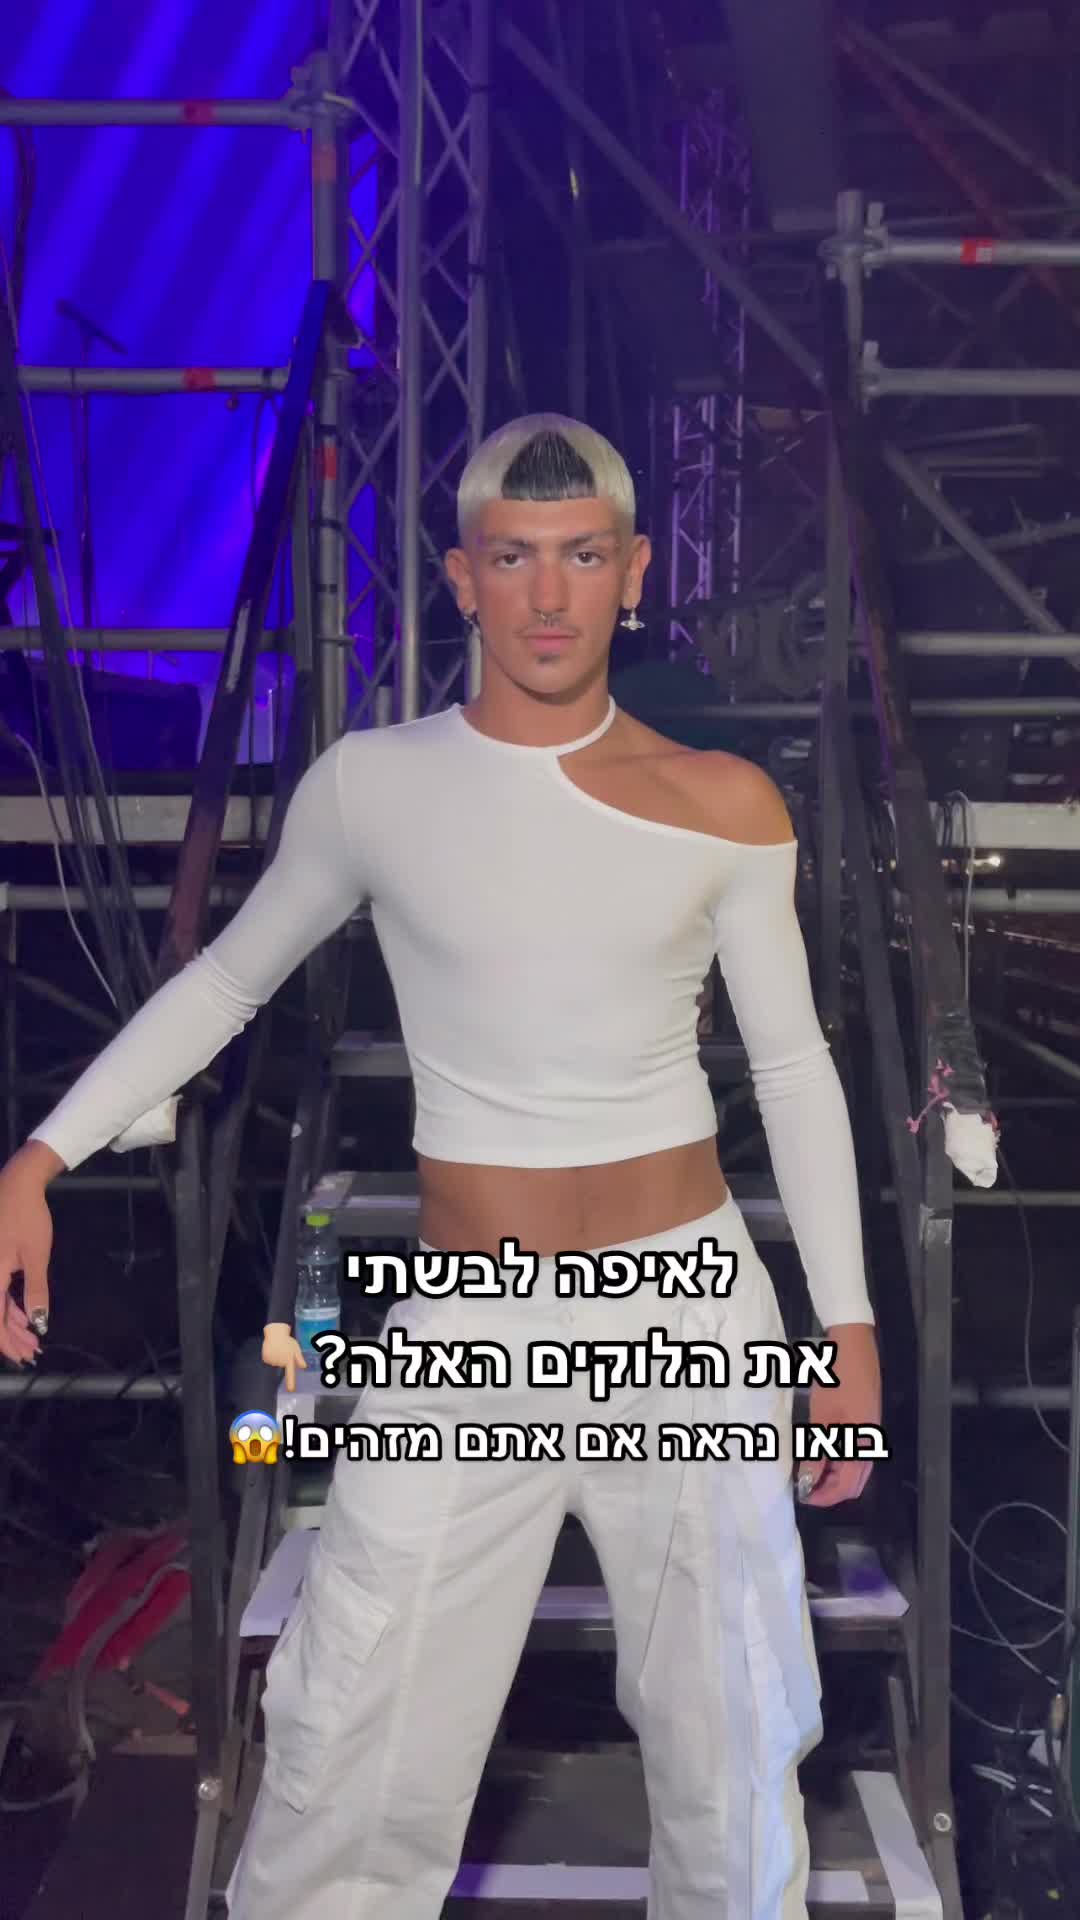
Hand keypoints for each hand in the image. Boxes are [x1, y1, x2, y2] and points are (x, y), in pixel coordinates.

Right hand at [0, 1154, 55, 1366]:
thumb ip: (35, 1291)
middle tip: (31, 1352)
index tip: (24, 1356)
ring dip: (11, 1324)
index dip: (7, 1342)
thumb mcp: (36, 1256)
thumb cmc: (27, 1218)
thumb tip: (38, 1323)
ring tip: (31, 1339)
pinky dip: (8, 1307)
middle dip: (11, 1337)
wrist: (16, 1184)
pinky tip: (24, 1317)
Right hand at [262, 1322, 306, 1393]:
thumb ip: (299, 1358)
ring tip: (278, 1349)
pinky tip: (272, 1349)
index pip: (290, 1373)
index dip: (291, 1382)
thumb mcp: (295, 1348)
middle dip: (283, 1360)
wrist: (275, 1332)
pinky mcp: (266, 1358)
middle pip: (282, 1366)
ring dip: (276, 1358)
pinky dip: (270, 1357)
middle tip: (283, 1350)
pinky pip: (269, 1361)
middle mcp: (280, 1361)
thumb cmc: (287, 1341)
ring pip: (275, 1364)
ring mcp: (272, 1360)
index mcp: (289, 1359)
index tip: (291, 1390)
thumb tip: (304, 1366)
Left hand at [799, 1322, 880, 1506]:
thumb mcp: (822, 1416)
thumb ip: (817, 1450)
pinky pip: (856, 1453)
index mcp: (863, 1444)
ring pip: (856, 1469)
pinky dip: (839, 1459)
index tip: (803, 1495)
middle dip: (831, 1490)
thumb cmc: (837, 1379)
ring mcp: (871, 1432)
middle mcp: (871, 1443)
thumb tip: (808, 1479)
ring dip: (834, 1475)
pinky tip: (821, 1451)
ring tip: (809, 1470)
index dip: (824, 1496)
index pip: (846, 1486)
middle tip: (806, 1486)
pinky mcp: (867, 1421)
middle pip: (855, 1483)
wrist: (855, 1345)